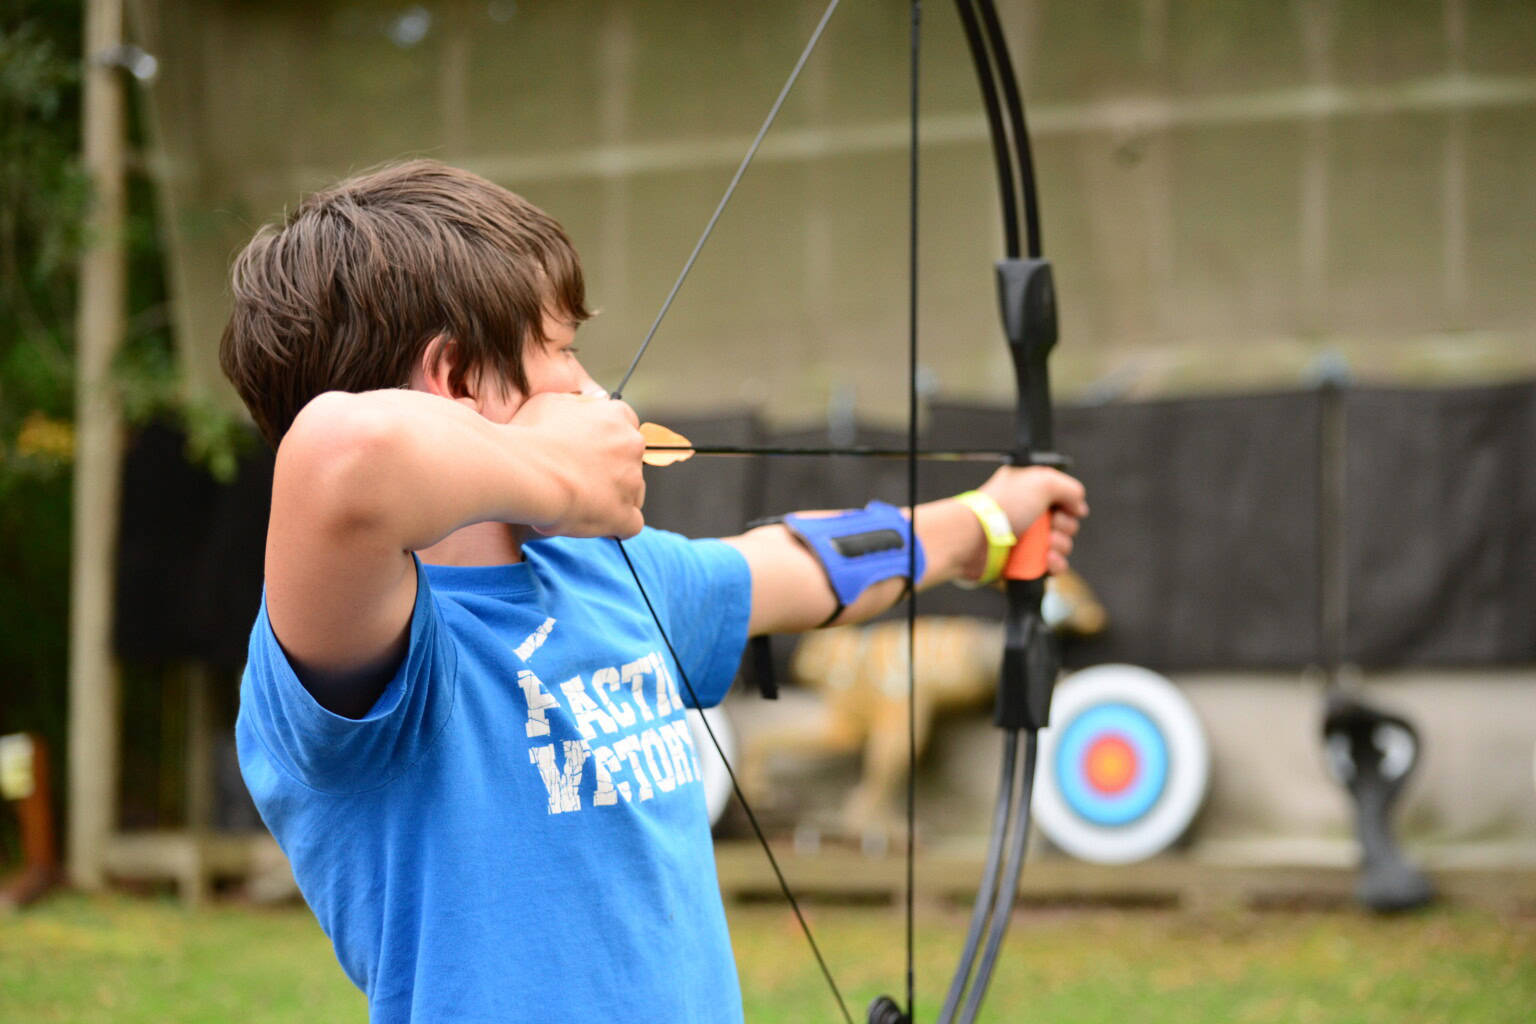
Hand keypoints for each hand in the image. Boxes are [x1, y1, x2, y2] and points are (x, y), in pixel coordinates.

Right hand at [512, 393, 646, 538]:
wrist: (525, 473)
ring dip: (614, 498)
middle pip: (631, 460)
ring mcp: (631, 481)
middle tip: (579, 479)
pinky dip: (615, 526)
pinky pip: (630, 524)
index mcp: (616, 416)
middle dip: (612, 470)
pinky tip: (594, 524)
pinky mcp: (624, 514)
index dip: (607, 441)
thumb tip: (583, 406)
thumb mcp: (547, 402)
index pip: (626, 425)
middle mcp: (631, 445)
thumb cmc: (530, 436)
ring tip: (582, 504)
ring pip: (634, 492)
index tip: (589, 452)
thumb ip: (574, 404)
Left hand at [978, 466, 1087, 575]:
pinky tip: (1047, 560)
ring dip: (1061, 545)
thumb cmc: (1003, 507)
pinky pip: (1052, 566)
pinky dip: (1055, 564)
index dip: (1070, 505)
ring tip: (1047, 545)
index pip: (1063, 498)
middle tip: (1052, 526)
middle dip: (1066, 526)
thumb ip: (1069, 488)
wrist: (973, 539)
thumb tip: (1079, 505)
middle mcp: (1028, 513)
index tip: (1069, 509)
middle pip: (1066, 522)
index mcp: (1029, 490)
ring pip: (1062, 545)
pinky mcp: (1024, 562)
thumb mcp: (1041, 482)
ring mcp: (1026, 539)